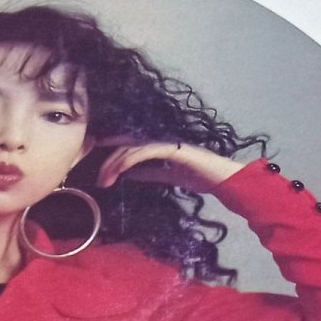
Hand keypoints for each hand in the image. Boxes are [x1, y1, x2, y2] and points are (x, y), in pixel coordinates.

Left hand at [93, 137, 245, 193]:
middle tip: (99, 181)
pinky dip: (129, 161)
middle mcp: (160, 140)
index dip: (112, 152)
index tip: (98, 166)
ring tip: (105, 181)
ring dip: (115, 164)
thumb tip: (128, 175)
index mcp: (159, 145)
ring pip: (131, 148)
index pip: (130, 146)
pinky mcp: (171, 147)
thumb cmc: (201, 177)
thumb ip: (150, 174)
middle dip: (109, 162)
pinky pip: (144, 152)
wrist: (222, 179)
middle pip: (126, 146)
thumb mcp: (169, 177)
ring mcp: (165, 142)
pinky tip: (119, 171)